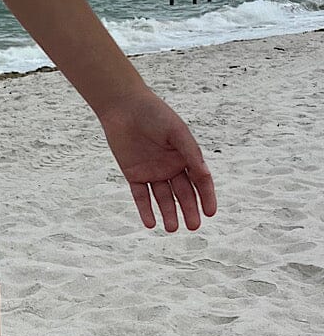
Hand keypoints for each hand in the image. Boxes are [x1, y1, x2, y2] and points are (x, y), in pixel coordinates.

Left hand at [96, 86, 217, 230]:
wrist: (124, 107)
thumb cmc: (154, 114)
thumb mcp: (176, 132)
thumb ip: (190, 153)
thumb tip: (205, 175)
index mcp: (186, 156)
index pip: (200, 181)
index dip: (207, 197)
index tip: (211, 213)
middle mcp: (171, 166)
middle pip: (183, 193)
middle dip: (189, 210)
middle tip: (194, 226)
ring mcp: (153, 172)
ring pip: (163, 198)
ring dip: (168, 213)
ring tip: (172, 229)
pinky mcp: (134, 175)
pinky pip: (141, 196)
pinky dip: (145, 209)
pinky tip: (151, 223)